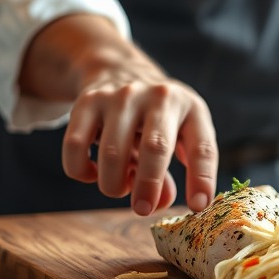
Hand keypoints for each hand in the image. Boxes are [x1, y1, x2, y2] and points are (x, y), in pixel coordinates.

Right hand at [20, 14, 217, 215]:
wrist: (121, 69)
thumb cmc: (157, 117)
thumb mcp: (178, 135)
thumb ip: (173, 174)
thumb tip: (159, 203)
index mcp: (190, 107)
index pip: (203, 147)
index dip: (202, 178)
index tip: (197, 206)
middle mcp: (159, 96)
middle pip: (155, 147)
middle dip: (149, 185)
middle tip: (142, 209)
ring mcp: (122, 96)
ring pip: (112, 153)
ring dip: (113, 183)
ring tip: (119, 186)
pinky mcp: (88, 101)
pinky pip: (76, 146)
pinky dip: (81, 170)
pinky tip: (93, 172)